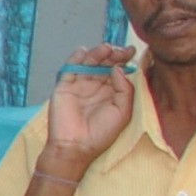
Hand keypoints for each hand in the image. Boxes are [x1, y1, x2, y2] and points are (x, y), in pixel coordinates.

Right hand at [37, 45, 134, 177]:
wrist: (75, 146)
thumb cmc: (101, 133)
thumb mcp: (122, 112)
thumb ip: (124, 89)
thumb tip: (117, 68)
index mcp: (111, 91)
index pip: (118, 69)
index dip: (123, 59)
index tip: (131, 50)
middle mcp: (96, 85)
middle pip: (104, 62)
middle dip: (112, 53)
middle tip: (118, 50)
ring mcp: (79, 84)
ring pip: (89, 62)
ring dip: (97, 52)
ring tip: (105, 49)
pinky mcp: (64, 86)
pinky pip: (70, 68)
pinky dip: (76, 58)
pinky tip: (84, 52)